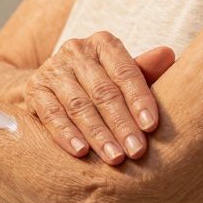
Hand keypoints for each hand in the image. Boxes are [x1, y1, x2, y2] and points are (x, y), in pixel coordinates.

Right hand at [27, 32, 174, 164]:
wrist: (53, 85)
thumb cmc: (101, 85)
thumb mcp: (122, 77)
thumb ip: (145, 71)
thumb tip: (168, 54)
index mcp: (104, 44)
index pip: (126, 72)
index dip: (139, 99)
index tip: (151, 127)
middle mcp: (76, 51)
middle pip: (103, 91)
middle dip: (121, 124)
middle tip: (136, 152)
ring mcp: (52, 69)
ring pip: (78, 105)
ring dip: (98, 134)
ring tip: (114, 158)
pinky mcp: (34, 90)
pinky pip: (51, 114)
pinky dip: (66, 134)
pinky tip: (80, 152)